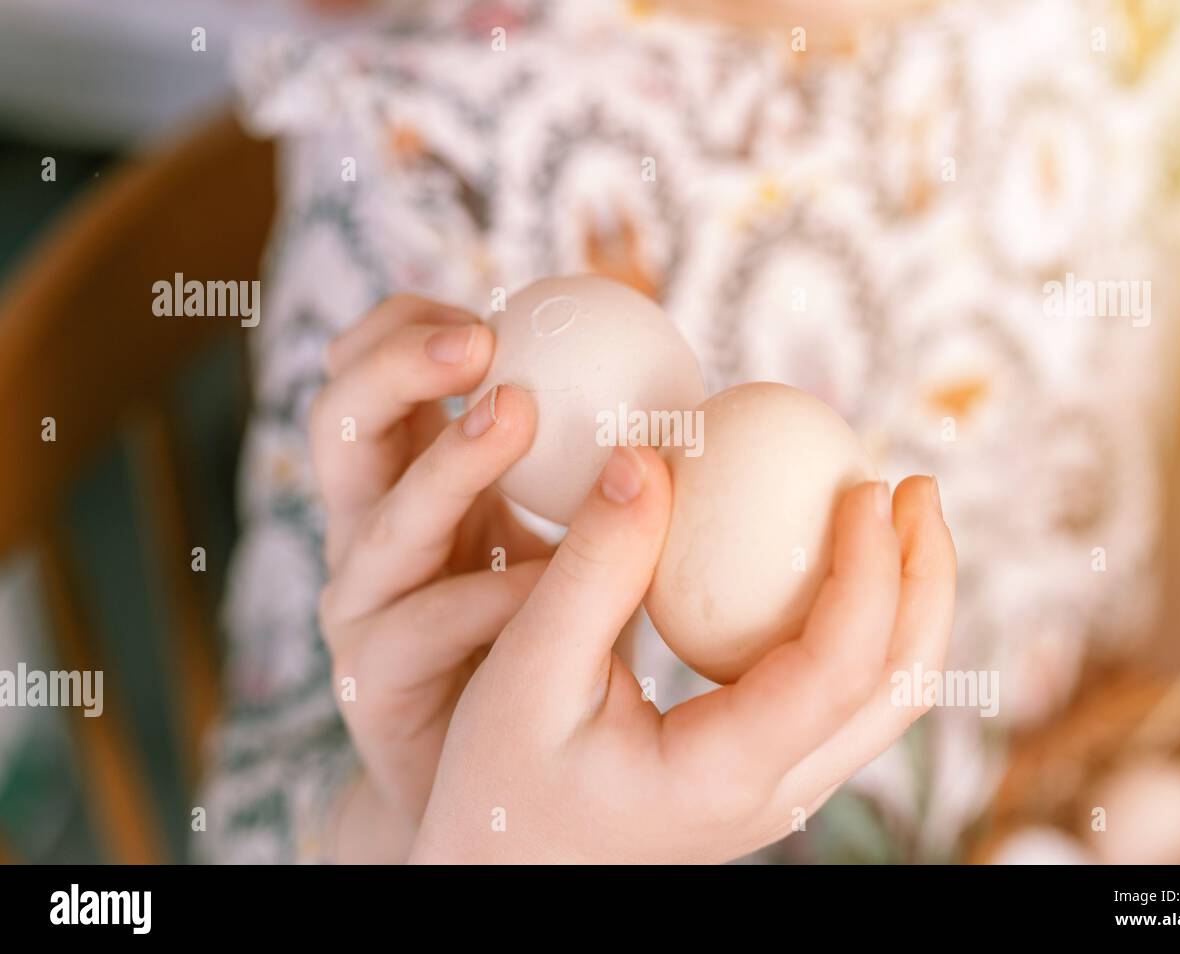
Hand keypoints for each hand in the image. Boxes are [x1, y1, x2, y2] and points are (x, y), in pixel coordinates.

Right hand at [310, 294, 550, 857]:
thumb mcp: (559, 532)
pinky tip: (549, 578)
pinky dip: (490, 594)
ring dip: (448, 461)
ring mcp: (362, 605)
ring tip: (517, 412)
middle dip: (397, 366)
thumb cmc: (539, 635)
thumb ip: (586, 469)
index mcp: (403, 480)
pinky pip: (424, 625)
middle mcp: (369, 533)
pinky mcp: (373, 678)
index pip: (371, 377)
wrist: (496, 773)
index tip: (492, 308)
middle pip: (340, 424)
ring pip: (378, 522)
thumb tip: (670, 383)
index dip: (405, 327)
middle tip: (481, 336)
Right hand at [409, 447, 955, 862]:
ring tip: (890, 513)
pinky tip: (824, 562)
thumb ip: (593, 566)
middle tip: (915, 485)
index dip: (872, 569)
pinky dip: (861, 620)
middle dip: (927, 579)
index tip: (864, 485)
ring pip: (886, 698)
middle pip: (902, 689)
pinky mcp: (763, 773)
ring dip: (906, 600)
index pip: (842, 668)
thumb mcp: (527, 668)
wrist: (500, 865)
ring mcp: (778, 792)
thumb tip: (648, 457)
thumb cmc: (499, 775)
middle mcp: (776, 794)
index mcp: (727, 772)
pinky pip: (842, 694)